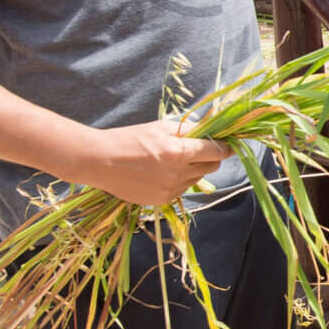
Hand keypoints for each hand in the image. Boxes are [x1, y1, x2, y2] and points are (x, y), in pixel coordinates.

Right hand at [77, 116, 230, 207]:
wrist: (100, 162)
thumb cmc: (129, 139)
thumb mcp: (160, 127)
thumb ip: (189, 129)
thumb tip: (211, 129)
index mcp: (179, 152)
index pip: (217, 151)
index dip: (225, 146)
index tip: (228, 143)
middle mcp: (178, 174)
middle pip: (211, 167)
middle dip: (210, 157)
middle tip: (199, 149)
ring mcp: (171, 190)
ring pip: (197, 179)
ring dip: (193, 170)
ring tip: (173, 160)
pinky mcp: (162, 201)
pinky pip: (181, 190)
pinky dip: (179, 181)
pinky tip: (161, 172)